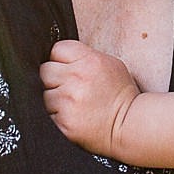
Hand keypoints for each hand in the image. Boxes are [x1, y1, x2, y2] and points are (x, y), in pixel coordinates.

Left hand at [39, 39, 140, 156]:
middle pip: (46, 70)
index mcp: (89, 61)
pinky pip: (48, 113)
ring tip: (72, 104)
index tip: (67, 67)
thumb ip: (85, 57)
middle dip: (54, 78)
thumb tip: (60, 56)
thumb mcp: (110, 65)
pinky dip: (57, 115)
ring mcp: (68, 101)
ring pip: (45, 94)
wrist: (128, 124)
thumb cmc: (120, 94)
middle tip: (68, 87)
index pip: (57, 49)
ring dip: (54, 98)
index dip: (60, 58)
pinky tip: (72, 115)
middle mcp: (76, 78)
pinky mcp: (63, 121)